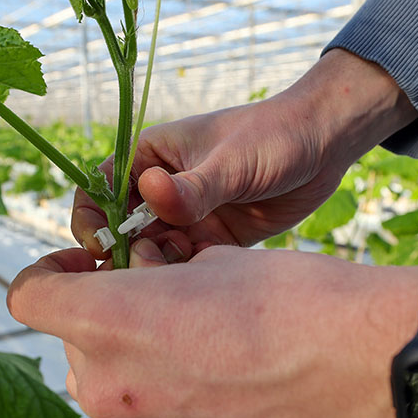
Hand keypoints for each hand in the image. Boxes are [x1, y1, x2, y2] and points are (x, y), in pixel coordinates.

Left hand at [7, 242, 417, 417]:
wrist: (365, 370)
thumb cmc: (294, 299)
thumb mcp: (210, 262)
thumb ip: (150, 277)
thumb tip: (136, 283)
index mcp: (108, 323)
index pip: (28, 297)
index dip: (51, 272)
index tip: (88, 264)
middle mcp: (109, 387)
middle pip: (69, 343)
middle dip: (101, 315)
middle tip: (159, 295)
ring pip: (104, 384)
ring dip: (129, 357)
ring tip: (193, 338)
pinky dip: (162, 393)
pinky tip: (217, 375)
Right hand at [72, 49, 417, 255]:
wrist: (325, 146)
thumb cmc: (274, 136)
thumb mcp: (232, 162)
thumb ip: (192, 188)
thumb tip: (150, 193)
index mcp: (150, 158)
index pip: (100, 191)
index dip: (92, 220)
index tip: (104, 245)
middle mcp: (160, 190)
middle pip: (121, 231)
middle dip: (125, 254)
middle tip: (146, 270)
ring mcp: (186, 217)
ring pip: (152, 253)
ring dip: (156, 270)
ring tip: (179, 274)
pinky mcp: (212, 241)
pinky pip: (184, 266)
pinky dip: (184, 279)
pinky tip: (201, 281)